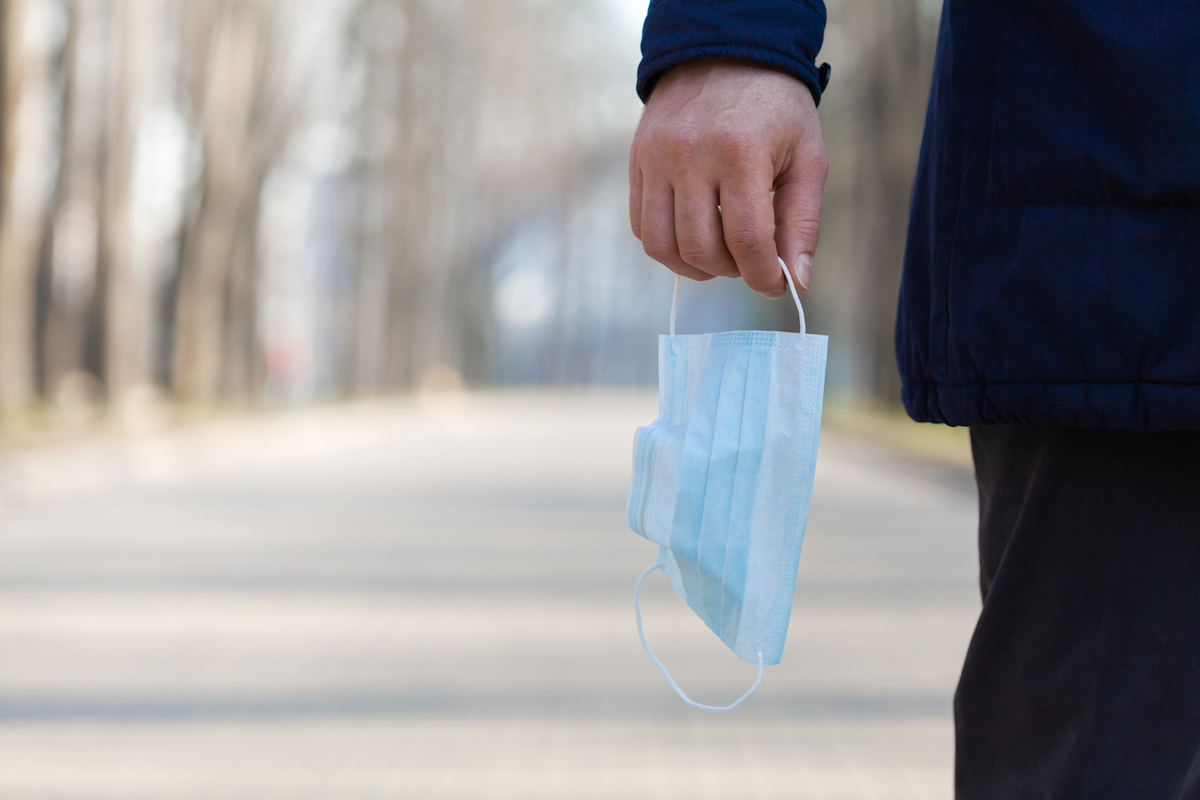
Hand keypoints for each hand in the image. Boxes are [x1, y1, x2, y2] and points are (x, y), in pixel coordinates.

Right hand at [629, 59, 826, 297]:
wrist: (725, 52)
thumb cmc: (775, 109)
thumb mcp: (807, 157)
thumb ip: (803, 221)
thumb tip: (796, 281)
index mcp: (740, 152)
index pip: (747, 241)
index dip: (763, 276)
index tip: (775, 284)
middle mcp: (690, 156)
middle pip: (702, 249)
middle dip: (731, 271)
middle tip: (750, 262)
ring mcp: (656, 159)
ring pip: (663, 247)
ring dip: (695, 267)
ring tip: (720, 257)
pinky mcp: (637, 162)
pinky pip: (642, 227)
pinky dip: (667, 245)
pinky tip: (693, 235)